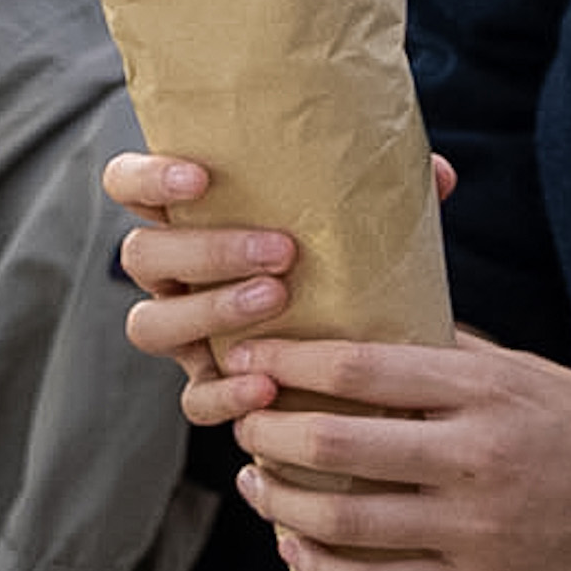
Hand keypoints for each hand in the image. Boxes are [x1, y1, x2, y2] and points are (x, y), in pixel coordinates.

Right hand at [112, 150, 457, 425]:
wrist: (364, 357)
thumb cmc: (344, 264)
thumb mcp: (359, 223)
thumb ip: (386, 196)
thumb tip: (441, 173)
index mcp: (193, 218)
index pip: (129, 184)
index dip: (148, 178)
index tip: (199, 176)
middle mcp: (174, 275)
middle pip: (142, 256)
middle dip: (205, 250)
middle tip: (280, 252)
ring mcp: (184, 332)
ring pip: (150, 325)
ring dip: (209, 311)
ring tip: (276, 302)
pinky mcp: (209, 386)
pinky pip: (194, 397)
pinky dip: (224, 393)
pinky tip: (266, 386)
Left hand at [221, 333, 570, 570]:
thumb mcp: (539, 375)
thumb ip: (459, 360)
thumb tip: (382, 336)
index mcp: (488, 388)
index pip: (358, 367)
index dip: (287, 362)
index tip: (247, 359)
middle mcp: (476, 454)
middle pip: (332, 440)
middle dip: (266, 430)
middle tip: (241, 419)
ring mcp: (477, 525)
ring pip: (341, 520)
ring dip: (281, 502)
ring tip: (258, 483)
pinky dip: (320, 568)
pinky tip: (297, 550)